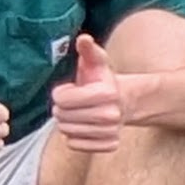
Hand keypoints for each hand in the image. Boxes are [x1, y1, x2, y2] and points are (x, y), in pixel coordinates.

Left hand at [48, 33, 129, 153]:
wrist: (124, 102)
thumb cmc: (102, 81)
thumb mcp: (95, 63)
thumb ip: (88, 50)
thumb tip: (83, 39)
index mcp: (107, 93)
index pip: (62, 99)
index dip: (60, 94)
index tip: (70, 90)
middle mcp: (111, 115)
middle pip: (63, 116)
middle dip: (61, 108)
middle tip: (72, 103)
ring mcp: (111, 132)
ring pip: (67, 131)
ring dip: (67, 122)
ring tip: (79, 113)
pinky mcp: (108, 145)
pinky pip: (75, 145)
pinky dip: (74, 137)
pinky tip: (84, 126)